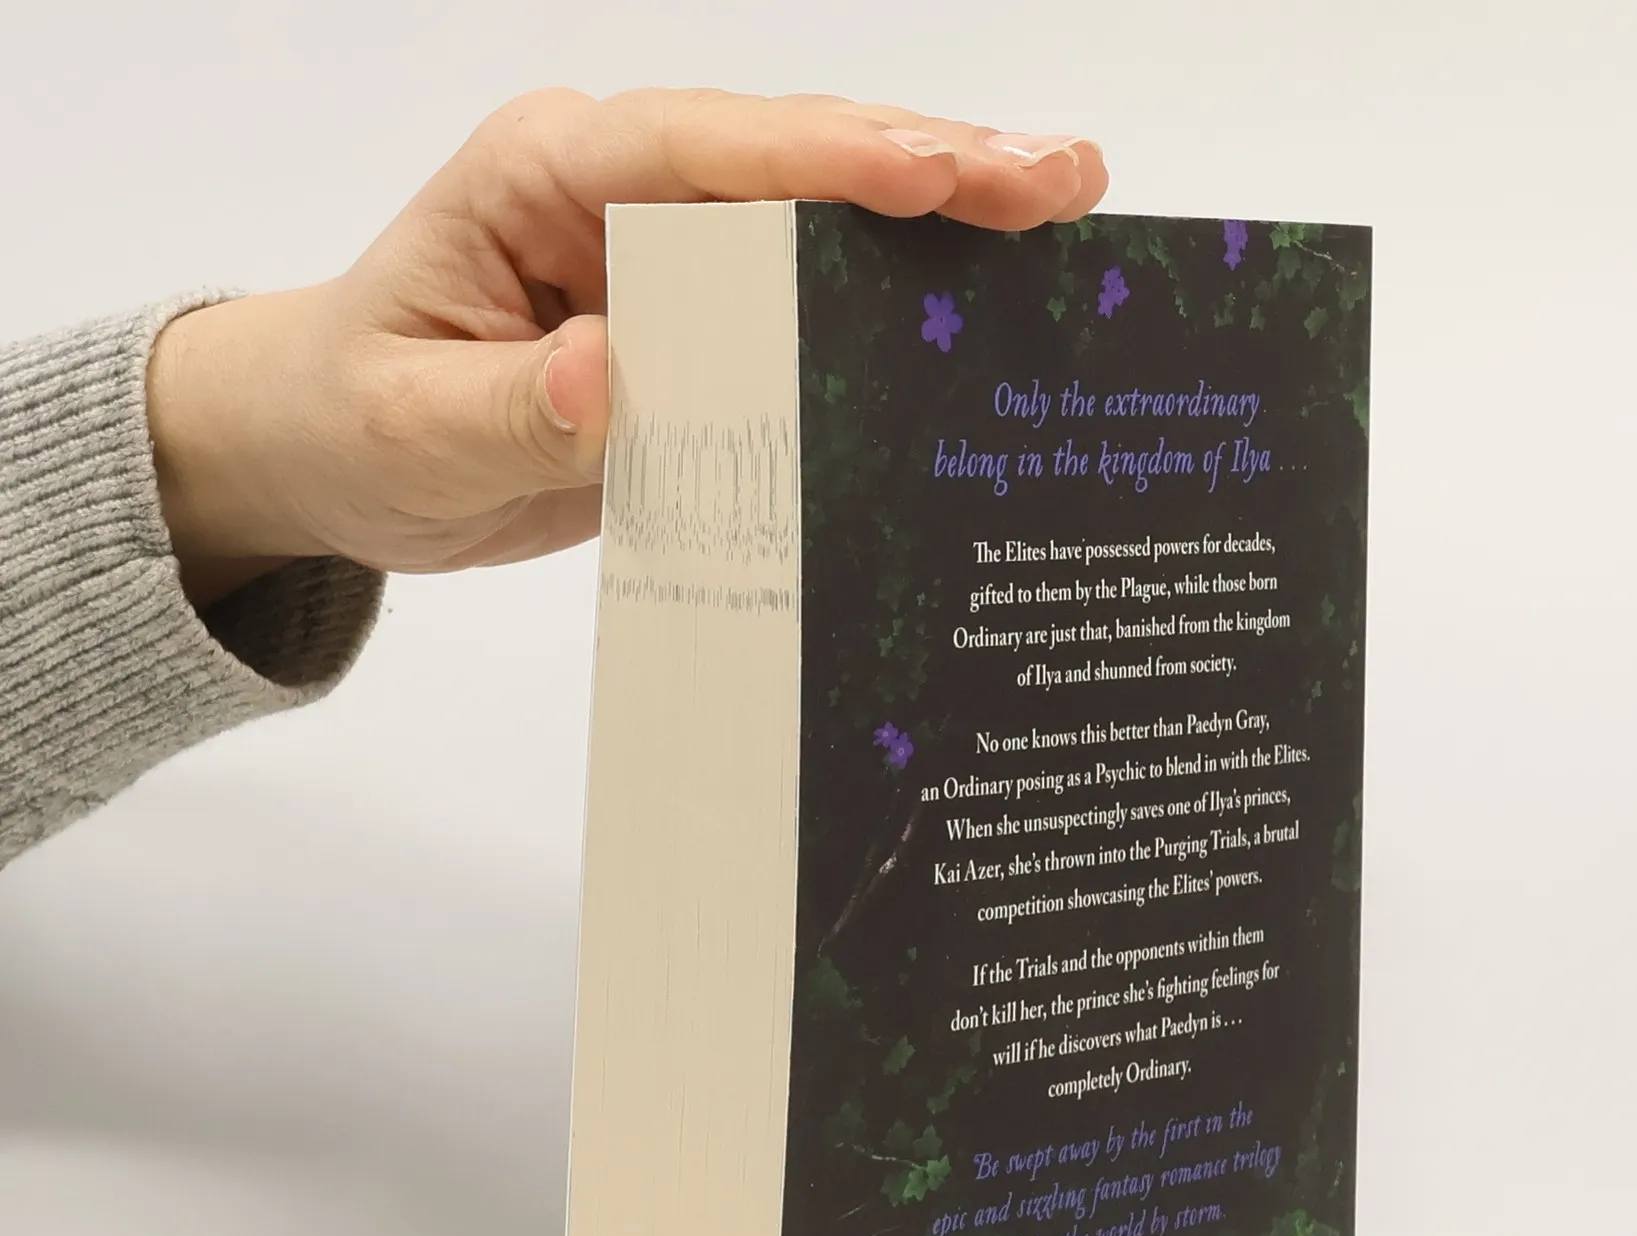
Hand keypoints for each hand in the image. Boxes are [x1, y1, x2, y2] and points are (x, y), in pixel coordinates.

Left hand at [146, 89, 1107, 605]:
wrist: (341, 453)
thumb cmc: (355, 418)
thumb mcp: (408, 428)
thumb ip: (505, 408)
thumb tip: (610, 379)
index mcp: (546, 177)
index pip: (699, 151)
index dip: (821, 157)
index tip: (930, 172)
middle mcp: (625, 195)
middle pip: (794, 160)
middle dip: (930, 164)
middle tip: (1061, 177)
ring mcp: (676, 257)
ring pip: (824, 221)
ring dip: (944, 218)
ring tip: (1065, 210)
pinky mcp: (705, 327)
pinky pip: (814, 306)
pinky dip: (903, 304)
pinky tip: (989, 306)